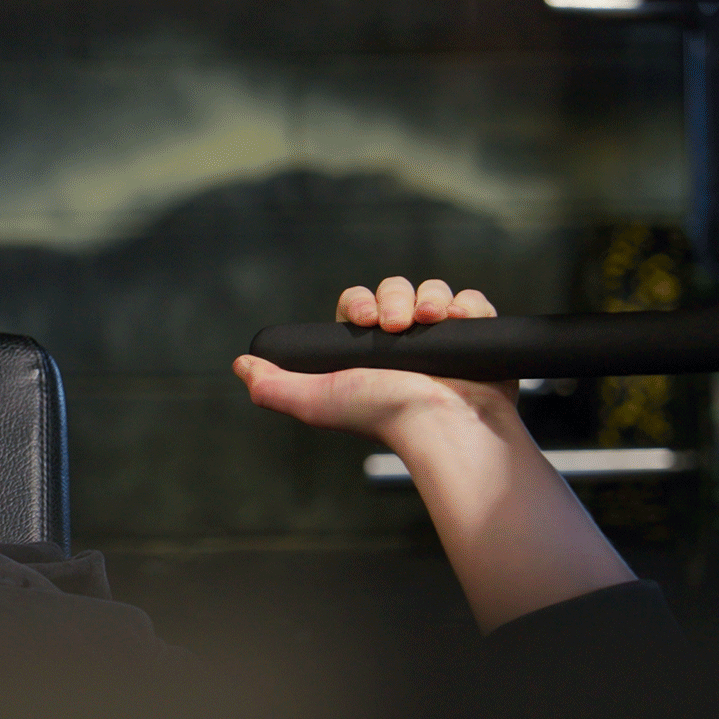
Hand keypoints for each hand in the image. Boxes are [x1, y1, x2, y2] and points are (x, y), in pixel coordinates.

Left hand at [232, 275, 514, 445]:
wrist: (446, 427)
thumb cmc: (384, 416)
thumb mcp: (315, 400)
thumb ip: (273, 386)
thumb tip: (242, 364)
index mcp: (367, 354)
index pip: (358, 304)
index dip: (361, 304)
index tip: (367, 321)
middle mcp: (404, 346)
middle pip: (396, 290)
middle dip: (396, 298)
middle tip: (399, 325)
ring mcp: (442, 341)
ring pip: (432, 292)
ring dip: (431, 297)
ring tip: (433, 321)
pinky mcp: (477, 339)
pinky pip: (470, 303)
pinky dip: (467, 305)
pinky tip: (459, 320)